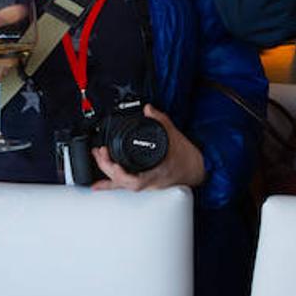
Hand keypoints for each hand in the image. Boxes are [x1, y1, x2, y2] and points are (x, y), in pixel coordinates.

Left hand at [91, 105, 206, 191]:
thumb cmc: (189, 158)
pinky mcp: (146, 183)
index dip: (117, 171)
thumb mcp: (175, 136)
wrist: (199, 169)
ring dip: (106, 175)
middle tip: (99, 152)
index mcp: (156, 172)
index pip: (133, 179)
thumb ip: (161, 120)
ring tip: (97, 160)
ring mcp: (147, 185)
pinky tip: (99, 184)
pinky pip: (126, 185)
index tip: (108, 154)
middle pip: (123, 183)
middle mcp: (149, 183)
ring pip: (123, 186)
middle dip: (107, 167)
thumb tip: (149, 109)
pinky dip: (111, 184)